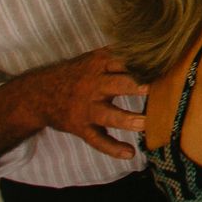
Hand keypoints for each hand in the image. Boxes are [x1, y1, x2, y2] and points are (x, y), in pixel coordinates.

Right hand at [7, 49, 147, 159]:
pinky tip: (129, 153)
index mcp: (99, 64)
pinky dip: (112, 148)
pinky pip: (97, 139)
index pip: (122, 60)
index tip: (163, 64)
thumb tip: (158, 48)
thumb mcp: (95, 58)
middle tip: (154, 88)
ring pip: (108, 114)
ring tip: (145, 124)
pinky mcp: (81, 127)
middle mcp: (94, 85)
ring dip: (127, 119)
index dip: (141, 62)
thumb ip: (122, 55)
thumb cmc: (79, 74)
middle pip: (117, 84)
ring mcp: (87, 108)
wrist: (39, 94)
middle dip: (135, 86)